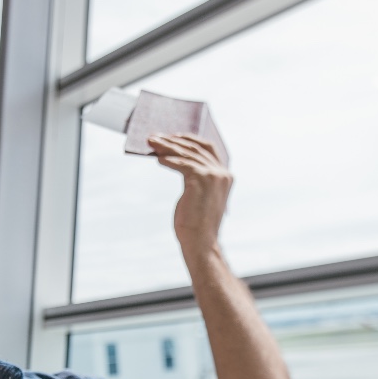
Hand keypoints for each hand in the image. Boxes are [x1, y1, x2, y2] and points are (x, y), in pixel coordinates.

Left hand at [148, 134, 232, 261]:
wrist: (201, 243)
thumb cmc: (197, 223)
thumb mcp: (199, 196)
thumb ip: (195, 178)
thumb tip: (174, 160)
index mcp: (225, 176)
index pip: (208, 148)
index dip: (190, 139)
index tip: (173, 136)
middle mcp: (222, 173)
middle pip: (195, 148)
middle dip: (173, 141)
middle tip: (154, 138)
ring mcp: (214, 176)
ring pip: (186, 154)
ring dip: (166, 147)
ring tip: (151, 144)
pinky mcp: (201, 180)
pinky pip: (181, 164)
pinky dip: (168, 160)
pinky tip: (158, 159)